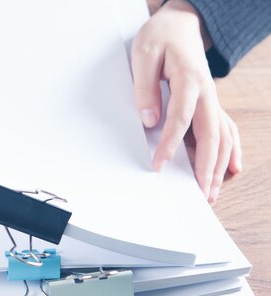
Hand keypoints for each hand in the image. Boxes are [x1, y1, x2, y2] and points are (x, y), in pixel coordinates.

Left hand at [132, 0, 241, 202]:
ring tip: (211, 190)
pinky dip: (230, 149)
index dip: (170, 144)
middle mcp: (206, 91)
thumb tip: (150, 119)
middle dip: (206, 165)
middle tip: (201, 192)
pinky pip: (225, 128)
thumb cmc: (161, 38)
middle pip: (211, 133)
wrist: (180, 23)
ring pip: (222, 135)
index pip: (181, 118)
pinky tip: (231, 168)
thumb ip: (145, 87)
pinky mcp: (209, 103)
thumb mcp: (143, 54)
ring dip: (218, 164)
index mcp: (189, 78)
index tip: (159, 165)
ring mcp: (211, 98)